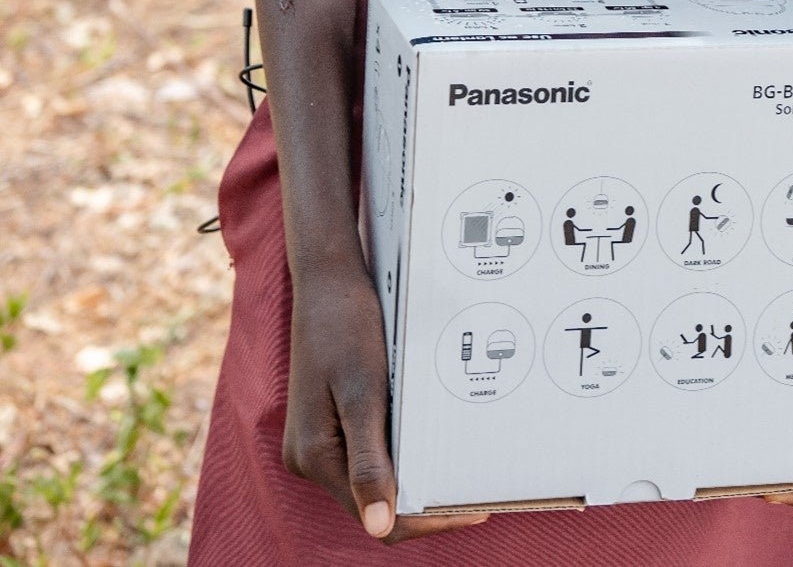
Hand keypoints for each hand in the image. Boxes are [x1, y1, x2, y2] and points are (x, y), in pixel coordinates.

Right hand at [283, 260, 489, 543]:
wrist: (327, 278)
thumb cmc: (345, 324)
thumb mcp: (362, 390)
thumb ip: (368, 461)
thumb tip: (378, 525)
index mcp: (314, 456)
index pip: (376, 517)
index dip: (425, 519)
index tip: (471, 511)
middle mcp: (308, 457)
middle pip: (373, 502)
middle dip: (422, 501)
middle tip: (473, 491)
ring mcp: (316, 441)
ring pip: (371, 479)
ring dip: (411, 476)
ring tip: (455, 467)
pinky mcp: (326, 423)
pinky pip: (365, 453)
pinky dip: (397, 453)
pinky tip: (425, 441)